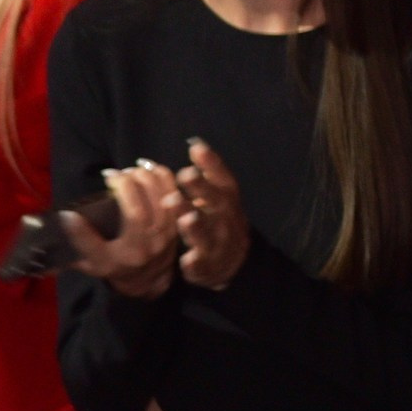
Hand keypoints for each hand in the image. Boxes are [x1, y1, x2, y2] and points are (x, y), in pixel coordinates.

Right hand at [65, 161, 184, 299]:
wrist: (148, 278)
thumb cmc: (113, 263)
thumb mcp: (89, 260)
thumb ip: (76, 242)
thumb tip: (63, 217)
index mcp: (114, 262)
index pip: (93, 247)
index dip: (79, 231)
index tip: (67, 214)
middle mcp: (140, 250)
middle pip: (135, 216)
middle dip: (124, 188)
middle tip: (112, 174)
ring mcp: (163, 238)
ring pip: (158, 204)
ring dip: (145, 180)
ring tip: (130, 169)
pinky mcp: (177, 226)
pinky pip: (175, 198)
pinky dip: (164, 179)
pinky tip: (150, 167)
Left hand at [170, 138, 250, 289]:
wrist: (233, 263)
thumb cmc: (218, 222)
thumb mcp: (218, 197)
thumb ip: (208, 175)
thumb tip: (195, 144)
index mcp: (228, 201)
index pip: (224, 180)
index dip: (213, 164)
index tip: (196, 148)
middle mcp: (227, 220)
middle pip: (217, 203)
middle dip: (202, 189)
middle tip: (185, 175)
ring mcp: (220, 244)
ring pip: (208, 234)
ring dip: (195, 224)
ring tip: (178, 210)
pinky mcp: (209, 267)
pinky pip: (203, 264)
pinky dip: (195, 262)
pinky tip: (186, 260)